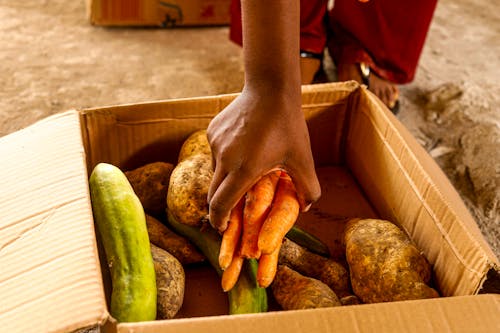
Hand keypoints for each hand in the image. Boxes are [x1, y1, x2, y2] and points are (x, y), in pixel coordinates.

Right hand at [206, 86, 320, 231]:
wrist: (270, 88)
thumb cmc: (288, 125)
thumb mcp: (303, 158)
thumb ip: (309, 188)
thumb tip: (306, 207)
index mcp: (244, 169)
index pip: (221, 205)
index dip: (219, 221)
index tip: (222, 228)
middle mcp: (225, 158)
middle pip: (212, 194)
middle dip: (218, 209)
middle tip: (227, 215)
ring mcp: (216, 143)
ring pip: (214, 173)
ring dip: (224, 182)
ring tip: (242, 177)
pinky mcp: (212, 131)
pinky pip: (215, 154)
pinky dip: (225, 161)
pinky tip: (242, 152)